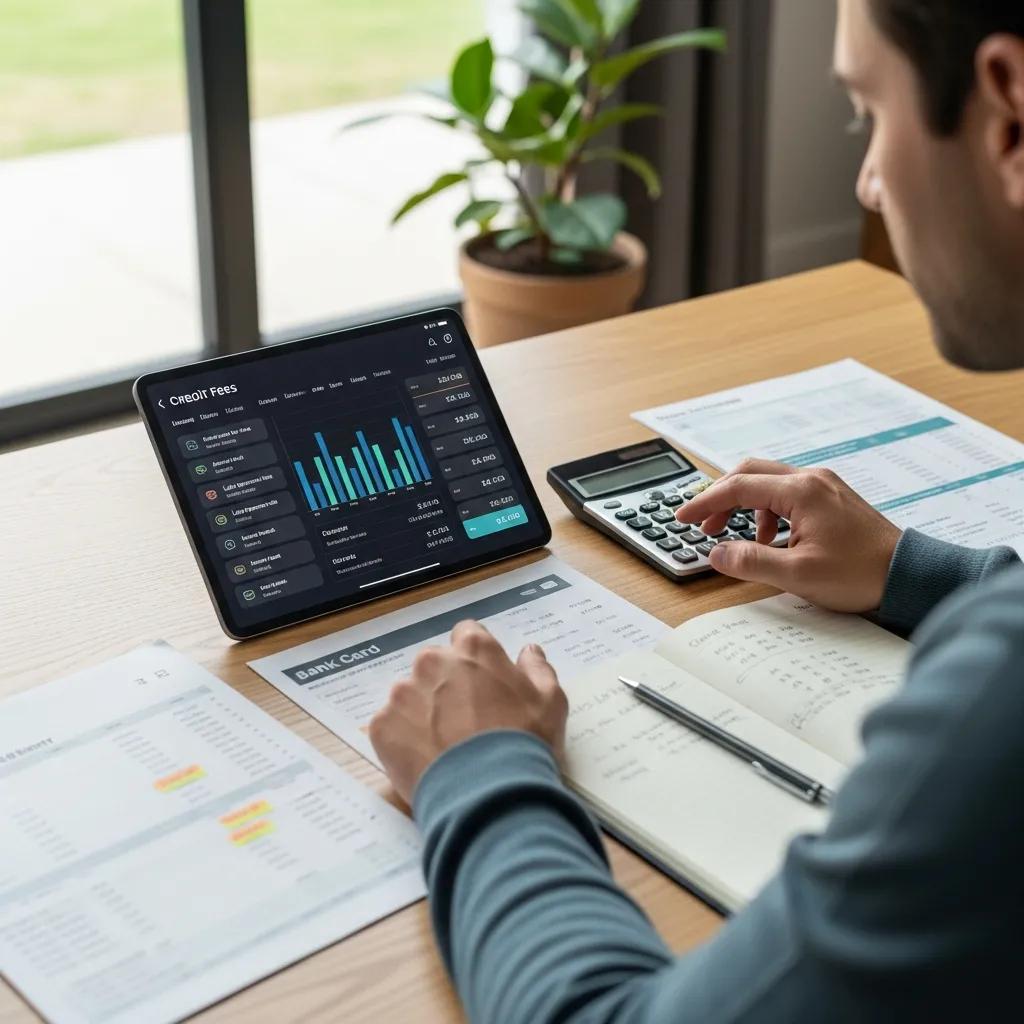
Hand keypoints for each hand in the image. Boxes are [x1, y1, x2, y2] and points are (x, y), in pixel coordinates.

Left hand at [369, 621, 567, 804]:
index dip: (475, 660)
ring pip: (409, 696)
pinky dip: (404, 740)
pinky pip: (391, 726)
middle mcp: (433, 662)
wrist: (488, 796)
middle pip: (434, 665)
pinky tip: (425, 761)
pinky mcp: (382, 726)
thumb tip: (528, 651)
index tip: (481, 683)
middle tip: (463, 720)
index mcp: (473, 650)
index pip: (467, 635)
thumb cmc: (524, 744)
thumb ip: (537, 669)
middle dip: (446, 685)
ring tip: (443, 747)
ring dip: (422, 712)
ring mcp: (403, 694)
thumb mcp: (550, 703)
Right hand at [678, 458, 901, 611]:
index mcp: (801, 491)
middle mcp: (812, 479)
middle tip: (703, 523)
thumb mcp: (797, 575)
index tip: (683, 517)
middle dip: (721, 497)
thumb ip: (750, 562)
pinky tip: (770, 540)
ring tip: (733, 535)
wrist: (909, 576)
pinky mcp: (832, 498)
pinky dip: (767, 511)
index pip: (738, 487)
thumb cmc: (861, 574)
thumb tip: (716, 553)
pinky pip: (787, 494)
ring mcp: (824, 486)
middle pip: (750, 473)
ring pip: (768, 482)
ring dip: (744, 504)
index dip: (705, 503)